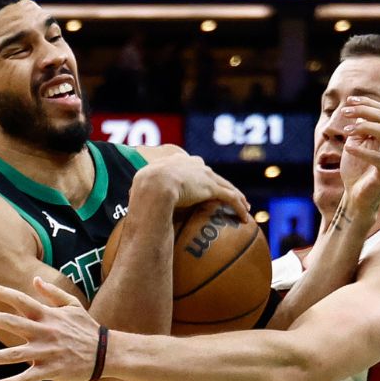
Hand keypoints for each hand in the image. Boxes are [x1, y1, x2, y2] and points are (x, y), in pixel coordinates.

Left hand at [0, 278, 102, 380]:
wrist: (106, 353)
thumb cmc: (88, 328)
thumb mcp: (73, 305)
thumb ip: (53, 293)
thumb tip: (35, 278)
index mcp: (47, 315)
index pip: (21, 300)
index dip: (2, 293)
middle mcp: (43, 332)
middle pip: (11, 322)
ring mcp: (45, 352)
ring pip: (14, 355)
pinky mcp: (50, 371)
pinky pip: (27, 378)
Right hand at [135, 152, 250, 219]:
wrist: (153, 184)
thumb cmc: (142, 187)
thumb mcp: (140, 187)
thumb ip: (141, 194)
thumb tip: (134, 208)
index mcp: (176, 162)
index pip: (193, 167)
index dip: (200, 175)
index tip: (205, 182)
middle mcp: (193, 165)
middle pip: (213, 175)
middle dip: (222, 185)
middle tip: (230, 194)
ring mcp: (204, 175)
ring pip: (227, 186)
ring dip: (238, 197)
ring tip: (245, 207)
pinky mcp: (212, 187)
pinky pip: (231, 198)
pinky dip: (239, 208)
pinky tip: (245, 218)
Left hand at [335, 96, 379, 220]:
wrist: (356, 197)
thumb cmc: (356, 170)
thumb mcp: (356, 144)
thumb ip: (359, 128)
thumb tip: (356, 109)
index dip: (366, 103)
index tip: (348, 102)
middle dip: (363, 111)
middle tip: (344, 113)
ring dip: (364, 126)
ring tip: (346, 130)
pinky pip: (378, 158)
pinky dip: (362, 151)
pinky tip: (348, 147)